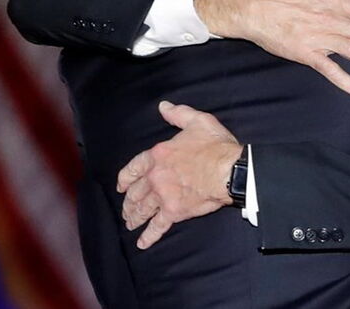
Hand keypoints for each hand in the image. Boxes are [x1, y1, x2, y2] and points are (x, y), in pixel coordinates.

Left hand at [116, 101, 242, 249]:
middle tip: (126, 209)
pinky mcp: (175, 212)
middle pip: (136, 192)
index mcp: (158, 155)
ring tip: (130, 223)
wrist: (229, 170)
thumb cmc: (215, 146)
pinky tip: (142, 243)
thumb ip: (178, 114)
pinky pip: (158, 226)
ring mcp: (163, 196)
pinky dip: (149, 236)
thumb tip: (163, 107)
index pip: (134, 167)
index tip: (120, 186)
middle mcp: (156, 176)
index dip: (125, 178)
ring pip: (143, 209)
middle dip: (129, 202)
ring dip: (134, 217)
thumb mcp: (198, 121)